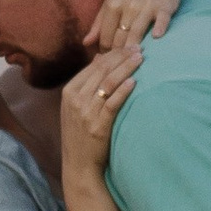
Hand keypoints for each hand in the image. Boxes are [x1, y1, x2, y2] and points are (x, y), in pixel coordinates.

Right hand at [60, 42, 140, 176]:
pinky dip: (123, 90)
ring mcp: (85, 112)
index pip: (94, 65)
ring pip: (108, 82)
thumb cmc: (81, 135)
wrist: (79, 165)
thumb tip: (100, 58)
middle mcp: (75, 99)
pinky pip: (112, 103)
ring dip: (126, 68)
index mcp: (69, 91)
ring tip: (141, 58)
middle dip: (122, 56)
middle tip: (139, 47)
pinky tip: (134, 82)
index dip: (113, 53)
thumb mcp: (77, 107)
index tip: (129, 45)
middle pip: (102, 70)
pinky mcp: (97, 125)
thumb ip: (87, 84)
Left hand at [93, 0, 188, 52]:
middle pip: (120, 39)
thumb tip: (86, 43)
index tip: (108, 60)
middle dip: (118, 54)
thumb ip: (99, 21)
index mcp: (113, 4)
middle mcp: (128, 6)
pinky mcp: (164, 6)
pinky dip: (158, 30)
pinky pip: (161, 21)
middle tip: (119, 65)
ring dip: (133, 48)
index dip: (105, 52)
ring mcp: (147, 6)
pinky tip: (155, 38)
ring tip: (132, 59)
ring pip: (137, 33)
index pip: (105, 36)